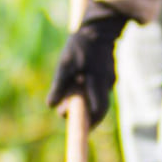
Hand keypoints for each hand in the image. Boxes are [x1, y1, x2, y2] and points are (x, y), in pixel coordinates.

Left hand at [46, 1, 127, 126]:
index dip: (90, 123)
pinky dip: (90, 96)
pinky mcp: (109, 77)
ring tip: (69, 104)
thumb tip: (51, 106)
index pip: (98, 110)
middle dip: (89, 119)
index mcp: (96, 80)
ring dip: (87, 107)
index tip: (82, 131)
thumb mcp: (64, 64)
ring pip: (99, 100)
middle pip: (101, 110)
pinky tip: (79, 90)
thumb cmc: (78, 47)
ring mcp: (110, 80)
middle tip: (75, 123)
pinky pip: (99, 92)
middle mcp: (106, 83)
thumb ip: (59, 86)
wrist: (98, 29)